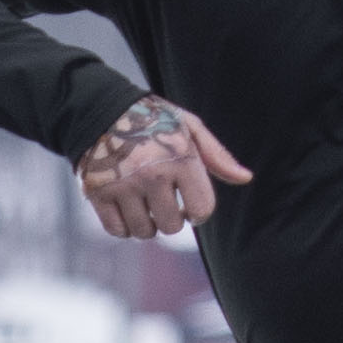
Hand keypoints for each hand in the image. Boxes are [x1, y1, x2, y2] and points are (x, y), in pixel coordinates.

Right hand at [76, 94, 252, 241]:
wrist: (101, 109)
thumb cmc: (154, 121)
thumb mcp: (190, 128)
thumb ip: (217, 156)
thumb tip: (245, 178)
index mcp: (180, 158)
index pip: (201, 210)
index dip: (198, 211)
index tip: (189, 203)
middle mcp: (151, 174)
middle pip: (171, 226)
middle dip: (171, 218)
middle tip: (163, 200)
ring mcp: (122, 185)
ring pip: (144, 232)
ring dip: (147, 224)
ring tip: (145, 204)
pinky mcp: (97, 192)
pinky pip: (117, 230)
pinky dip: (123, 225)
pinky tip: (126, 207)